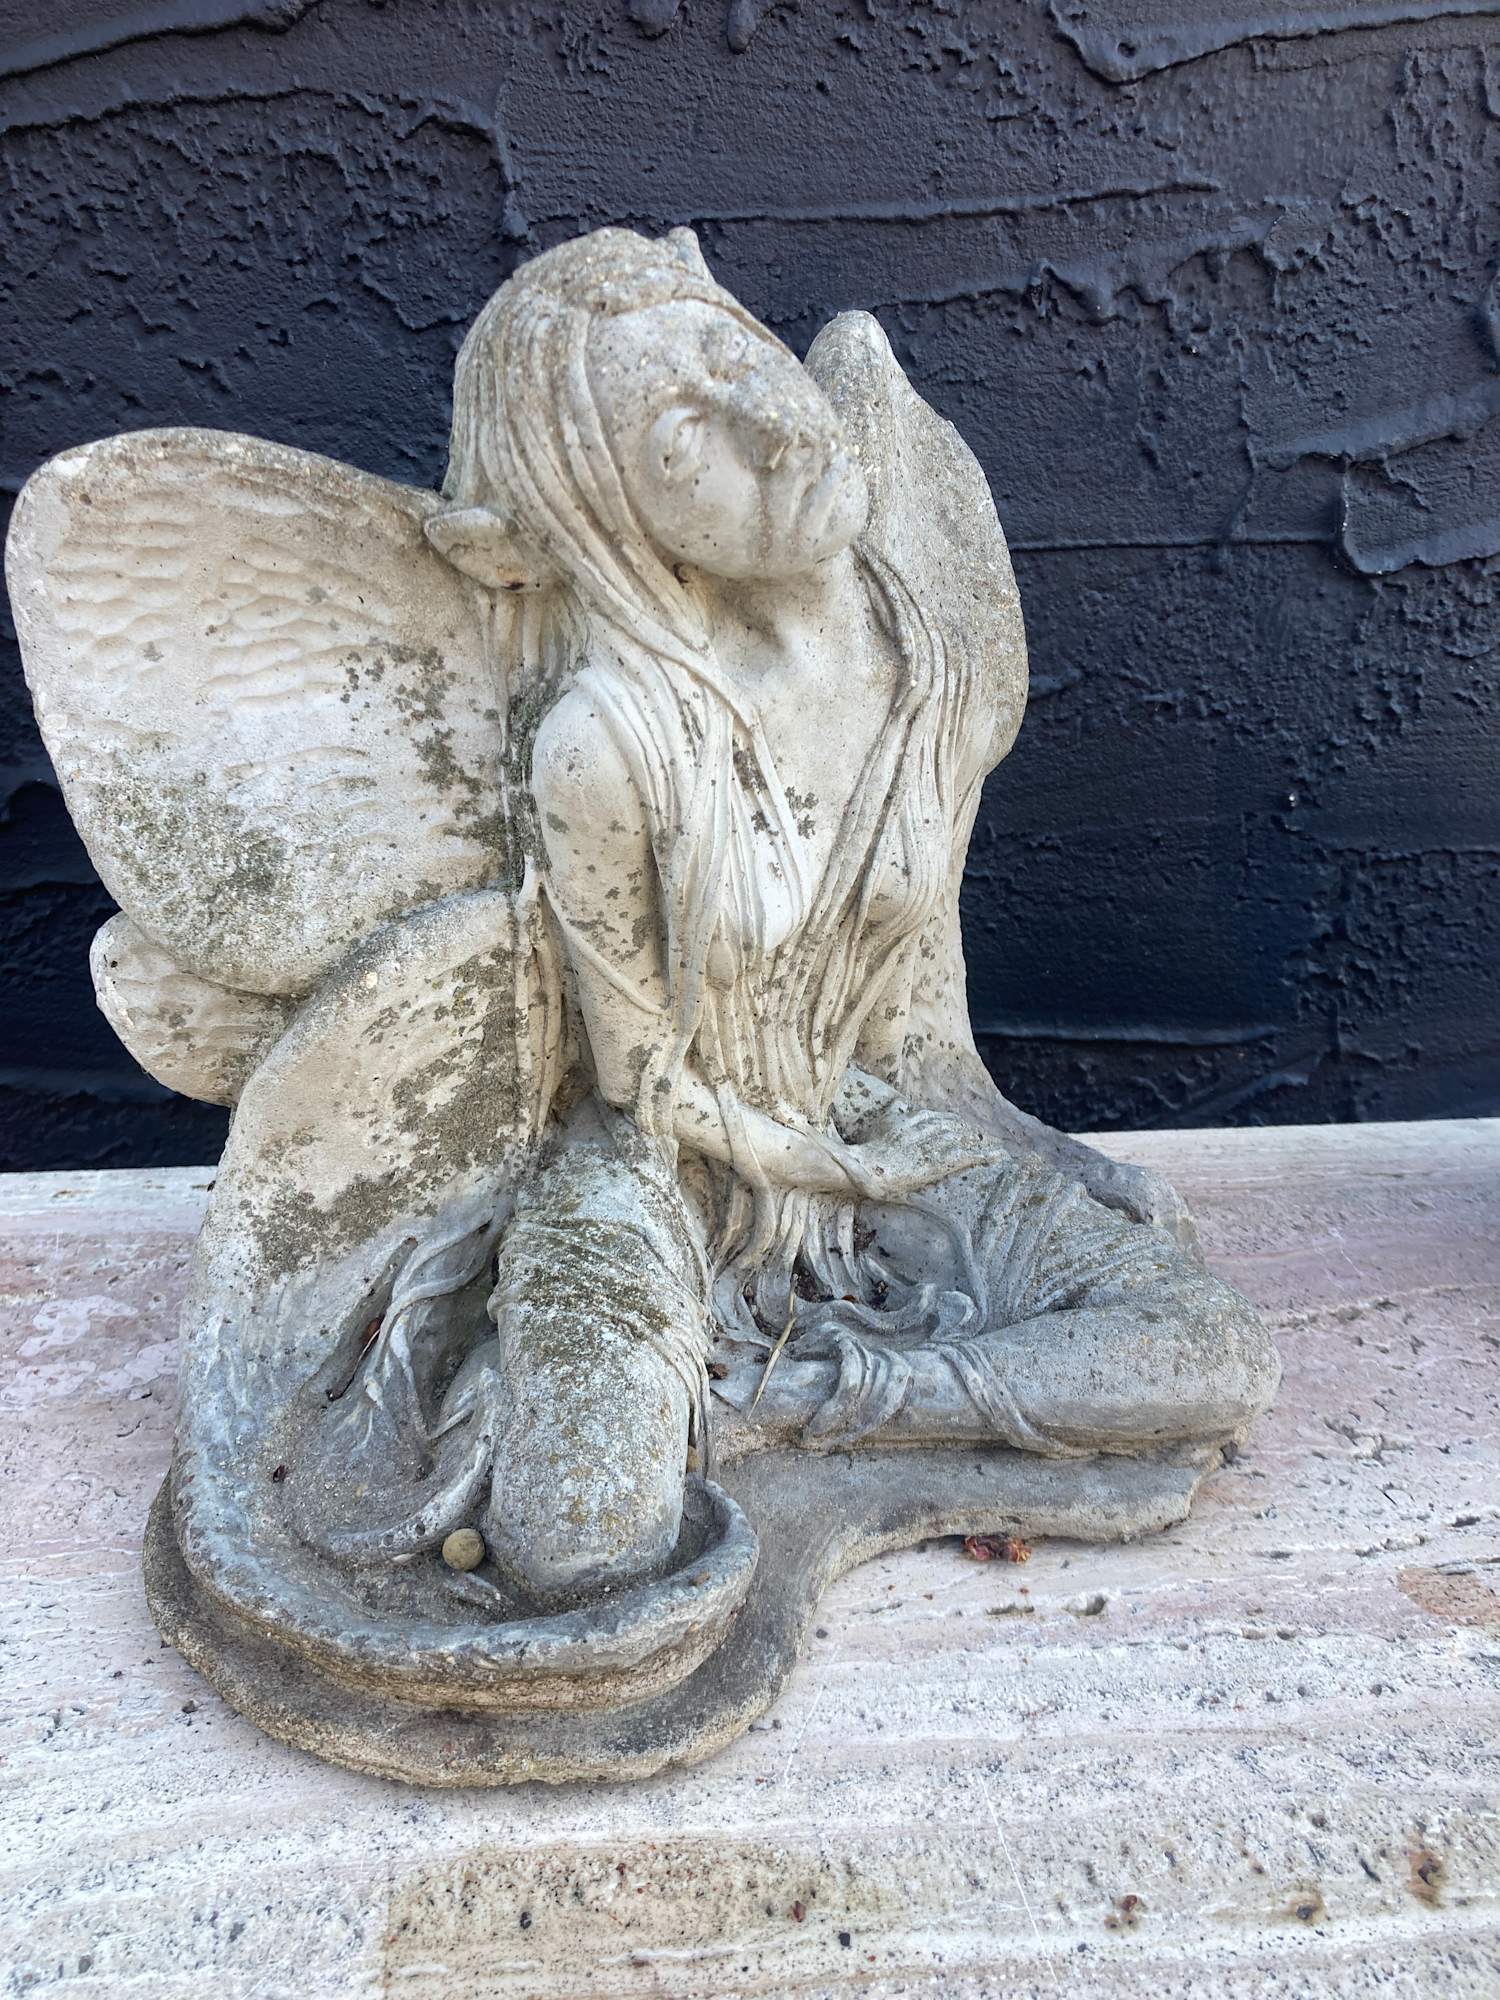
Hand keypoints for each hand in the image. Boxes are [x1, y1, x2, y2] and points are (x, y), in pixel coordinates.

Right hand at [848, 1103, 1008, 1195]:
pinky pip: (962, 1156)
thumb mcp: (882, 1126)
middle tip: (990, 1142)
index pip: (942, 1118)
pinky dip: (981, 1155)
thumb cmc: (868, 1153)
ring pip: (963, 1140)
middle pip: (956, 1127)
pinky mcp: (933, 1163)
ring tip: (998, 1151)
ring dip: (983, 1145)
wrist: (862, 1169)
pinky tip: (993, 1158)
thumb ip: (893, 1113)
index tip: (970, 1131)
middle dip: (974, 1134)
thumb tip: (898, 1102)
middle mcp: (923, 1129)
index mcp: (911, 1120)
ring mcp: (929, 1146)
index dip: (959, 1125)